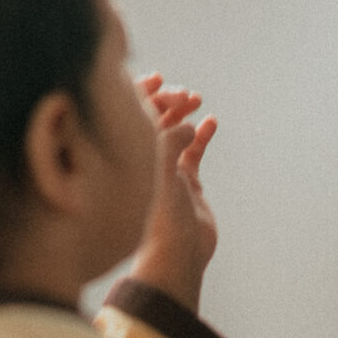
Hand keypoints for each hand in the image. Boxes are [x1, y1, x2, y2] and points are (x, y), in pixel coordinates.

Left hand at [129, 75, 217, 312]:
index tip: (158, 80)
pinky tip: (211, 123)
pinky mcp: (187, 183)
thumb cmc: (157, 218)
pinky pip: (194, 150)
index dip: (141, 93)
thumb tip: (188, 123)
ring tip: (197, 101)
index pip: (128, 116)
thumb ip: (168, 143)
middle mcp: (143, 162)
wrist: (176, 257)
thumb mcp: (159, 174)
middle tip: (185, 94)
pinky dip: (202, 135)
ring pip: (174, 131)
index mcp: (126, 157)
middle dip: (168, 100)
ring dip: (184, 113)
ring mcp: (165, 171)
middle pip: (152, 119)